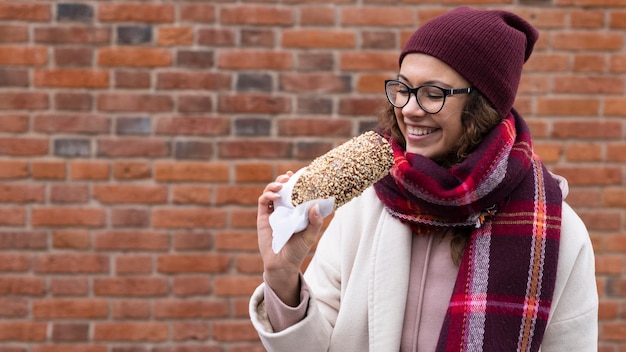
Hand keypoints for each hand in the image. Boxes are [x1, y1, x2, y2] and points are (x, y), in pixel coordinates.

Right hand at [257, 172, 323, 305]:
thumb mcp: (310, 236)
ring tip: (281, 185)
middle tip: (288, 177)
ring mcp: (273, 212)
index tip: (300, 174)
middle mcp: (284, 209)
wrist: (282, 264)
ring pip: (271, 192)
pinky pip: (263, 202)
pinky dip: (268, 195)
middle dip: (284, 180)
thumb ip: (315, 222)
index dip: (296, 182)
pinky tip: (276, 197)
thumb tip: (316, 206)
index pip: (296, 192)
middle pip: (282, 189)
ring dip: (274, 185)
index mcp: (296, 211)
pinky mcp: (263, 217)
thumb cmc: (297, 251)